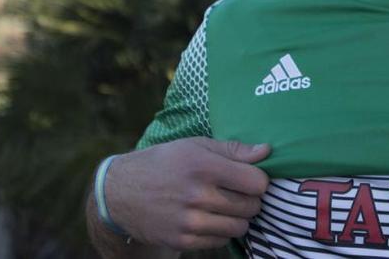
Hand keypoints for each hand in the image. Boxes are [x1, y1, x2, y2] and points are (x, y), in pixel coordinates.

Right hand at [104, 137, 270, 249]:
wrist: (121, 193)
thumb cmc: (164, 163)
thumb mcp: (195, 146)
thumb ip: (233, 150)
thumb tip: (267, 151)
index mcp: (203, 166)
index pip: (256, 182)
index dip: (258, 180)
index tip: (249, 179)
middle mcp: (197, 195)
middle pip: (251, 206)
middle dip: (250, 200)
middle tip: (236, 193)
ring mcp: (189, 221)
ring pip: (239, 227)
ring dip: (237, 217)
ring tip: (223, 206)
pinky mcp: (182, 240)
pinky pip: (221, 241)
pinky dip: (220, 231)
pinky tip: (208, 218)